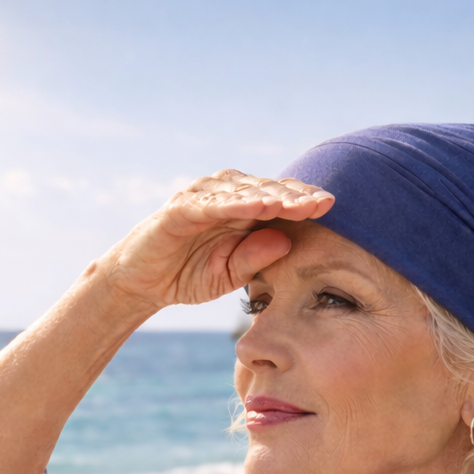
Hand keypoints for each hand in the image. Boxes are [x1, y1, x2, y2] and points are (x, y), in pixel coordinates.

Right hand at [101, 169, 333, 310]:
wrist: (142, 282)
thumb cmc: (187, 274)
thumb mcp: (228, 274)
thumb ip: (255, 258)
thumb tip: (286, 240)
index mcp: (241, 211)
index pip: (279, 200)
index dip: (303, 202)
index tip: (331, 207)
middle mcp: (225, 196)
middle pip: (267, 190)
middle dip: (296, 196)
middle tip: (323, 202)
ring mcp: (202, 199)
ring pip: (243, 192)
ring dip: (271, 196)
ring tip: (297, 203)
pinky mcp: (180, 209)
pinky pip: (211, 204)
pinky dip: (234, 203)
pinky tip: (258, 206)